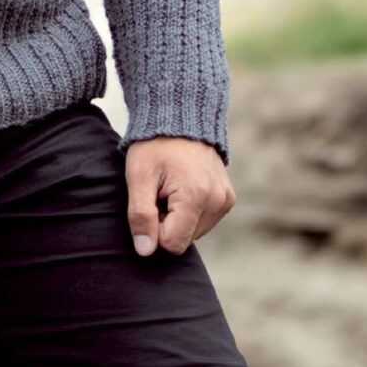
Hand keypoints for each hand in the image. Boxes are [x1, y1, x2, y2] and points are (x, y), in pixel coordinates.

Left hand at [124, 135, 235, 255]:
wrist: (180, 115)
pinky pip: (204, 221)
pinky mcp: (227, 198)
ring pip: (194, 232)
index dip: (154, 229)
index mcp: (196, 196)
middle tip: (159, 191)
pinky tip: (182, 187)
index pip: (172, 243)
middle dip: (167, 222)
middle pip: (184, 239)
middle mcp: (217, 201)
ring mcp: (225, 200)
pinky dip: (190, 211)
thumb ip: (141, 215)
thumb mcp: (139, 175)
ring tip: (171, 186)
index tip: (150, 202)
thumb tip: (145, 251)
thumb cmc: (154, 144)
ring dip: (179, 217)